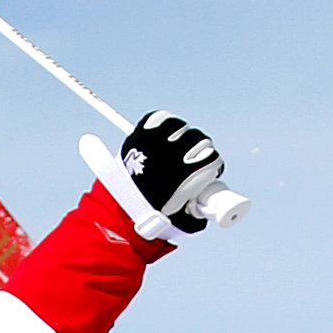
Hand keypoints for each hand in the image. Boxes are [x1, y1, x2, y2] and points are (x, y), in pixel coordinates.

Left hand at [119, 111, 227, 231]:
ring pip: (181, 127)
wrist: (120, 205)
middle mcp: (172, 154)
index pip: (212, 158)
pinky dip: (164, 123)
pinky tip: (164, 133)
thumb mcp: (182, 215)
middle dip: (200, 149)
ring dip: (182, 135)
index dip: (212, 164)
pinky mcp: (143, 131)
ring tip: (176, 145)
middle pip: (200, 140)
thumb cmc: (153, 211)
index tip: (208, 167)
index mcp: (185, 174)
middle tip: (192, 157)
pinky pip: (161, 117)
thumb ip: (201, 210)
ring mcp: (156, 141)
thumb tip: (212, 203)